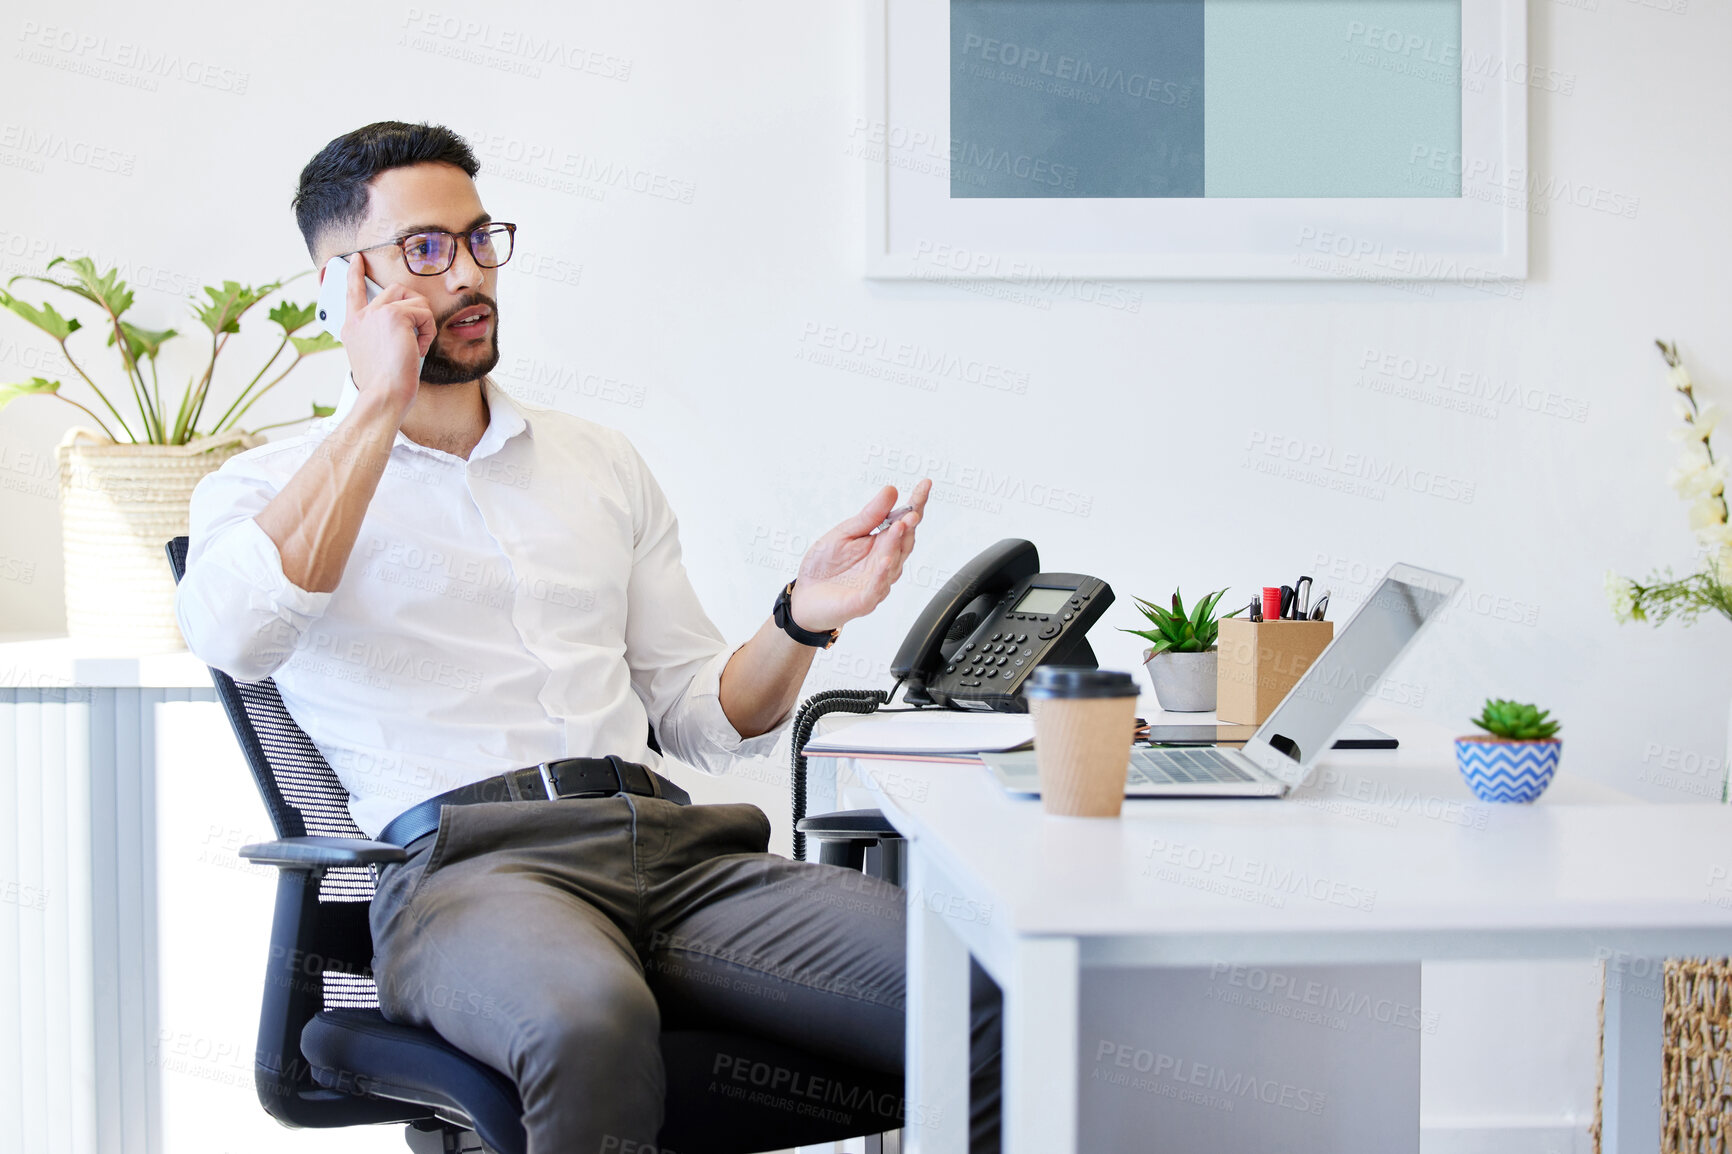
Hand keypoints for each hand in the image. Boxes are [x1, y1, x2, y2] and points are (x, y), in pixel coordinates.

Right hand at [339, 255, 435, 420]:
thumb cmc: (383, 385)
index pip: (352, 292)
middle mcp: (360, 316)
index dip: (355, 274)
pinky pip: (424, 313)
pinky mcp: (395, 315)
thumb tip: (402, 325)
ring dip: (423, 323)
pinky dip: (427, 332)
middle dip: (415, 309)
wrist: (383, 396)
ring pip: (414, 301)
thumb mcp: (374, 356)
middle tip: (416, 334)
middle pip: (396, 290)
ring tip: (415, 345)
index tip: (356, 260)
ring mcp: (376, 313)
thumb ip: (379, 335)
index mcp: (352, 327)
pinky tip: (417, 349)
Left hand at [788, 479, 930, 632]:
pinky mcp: (864, 600)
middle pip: (904, 542)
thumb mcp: (845, 532)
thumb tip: (890, 491)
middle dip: (910, 525)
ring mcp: (876, 582)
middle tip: (912, 511)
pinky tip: (884, 562)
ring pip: (893, 563)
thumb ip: (869, 516)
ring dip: (896, 544)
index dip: (916, 503)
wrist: (805, 596)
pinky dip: (881, 575)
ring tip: (899, 526)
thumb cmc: (825, 565)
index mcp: (880, 543)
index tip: (925, 484)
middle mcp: (884, 562)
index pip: (904, 521)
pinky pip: (876, 588)